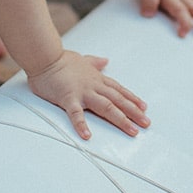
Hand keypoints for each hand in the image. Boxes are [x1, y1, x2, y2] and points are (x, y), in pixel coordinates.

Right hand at [27, 50, 149, 140]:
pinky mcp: (68, 98)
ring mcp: (82, 92)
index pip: (119, 90)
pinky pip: (76, 114)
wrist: (45, 57)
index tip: (144, 108)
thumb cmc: (61, 60)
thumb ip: (95, 62)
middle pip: (118, 100)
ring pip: (106, 107)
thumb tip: (105, 60)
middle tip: (146, 123)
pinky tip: (87, 136)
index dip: (132, 99)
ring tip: (132, 131)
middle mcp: (94, 86)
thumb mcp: (83, 59)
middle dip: (134, 112)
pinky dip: (82, 125)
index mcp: (96, 79)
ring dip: (120, 119)